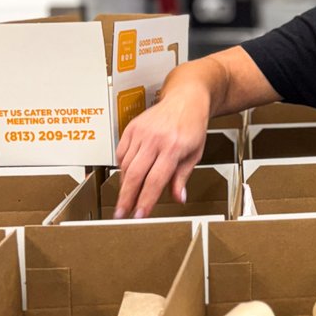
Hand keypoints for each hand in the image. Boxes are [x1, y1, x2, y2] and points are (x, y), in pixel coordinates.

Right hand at [113, 84, 209, 218]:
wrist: (186, 99)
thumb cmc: (192, 126)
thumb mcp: (195, 153)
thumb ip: (182, 177)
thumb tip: (178, 198)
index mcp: (173, 147)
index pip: (155, 181)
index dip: (145, 200)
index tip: (140, 215)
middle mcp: (155, 139)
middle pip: (135, 175)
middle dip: (126, 198)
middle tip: (120, 214)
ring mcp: (141, 132)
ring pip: (126, 165)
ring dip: (124, 185)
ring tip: (125, 199)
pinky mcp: (131, 127)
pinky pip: (121, 153)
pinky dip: (122, 167)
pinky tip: (128, 176)